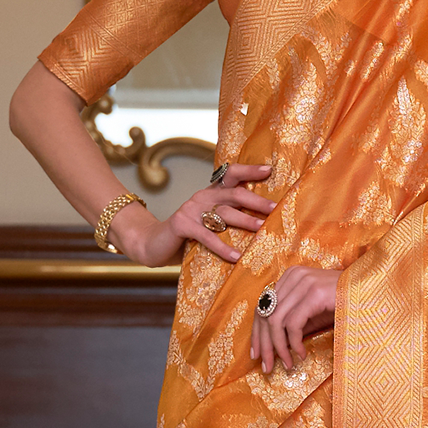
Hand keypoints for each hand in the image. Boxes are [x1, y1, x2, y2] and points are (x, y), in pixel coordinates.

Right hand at [110, 164, 274, 266]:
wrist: (153, 243)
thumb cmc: (189, 236)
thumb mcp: (210, 223)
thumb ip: (229, 217)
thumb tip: (264, 223)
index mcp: (211, 193)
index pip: (231, 174)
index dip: (249, 170)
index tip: (269, 170)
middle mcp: (202, 197)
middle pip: (233, 194)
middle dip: (256, 201)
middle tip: (274, 208)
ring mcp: (191, 209)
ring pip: (223, 214)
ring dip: (245, 221)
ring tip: (262, 229)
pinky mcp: (182, 225)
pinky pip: (207, 236)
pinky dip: (222, 248)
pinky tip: (235, 257)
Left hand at [251, 266, 339, 373]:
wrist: (372, 294)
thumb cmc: (344, 304)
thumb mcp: (312, 312)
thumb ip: (291, 321)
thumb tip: (271, 344)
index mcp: (290, 276)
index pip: (262, 306)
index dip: (256, 333)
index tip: (257, 355)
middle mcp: (294, 276)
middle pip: (265, 314)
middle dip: (264, 344)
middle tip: (266, 367)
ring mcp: (304, 283)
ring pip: (276, 321)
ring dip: (279, 348)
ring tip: (287, 365)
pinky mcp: (315, 294)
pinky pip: (293, 324)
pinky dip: (294, 343)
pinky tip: (301, 355)